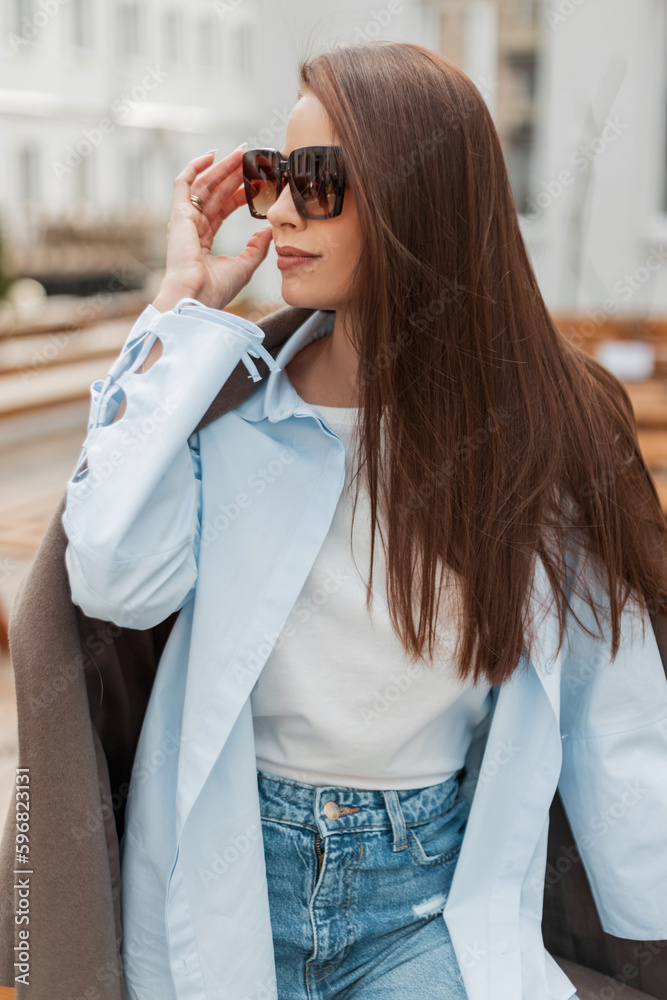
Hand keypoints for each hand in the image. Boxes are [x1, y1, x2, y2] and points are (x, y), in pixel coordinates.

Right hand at [152, 145, 272, 311]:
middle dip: (232, 174)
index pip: (223, 209)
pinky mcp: (178, 214)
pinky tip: (213, 154)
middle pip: (215, 193)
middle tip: (250, 158)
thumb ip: (256, 247)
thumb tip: (269, 231)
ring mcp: (184, 220)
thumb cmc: (215, 289)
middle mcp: (192, 227)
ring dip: (222, 167)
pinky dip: (195, 166)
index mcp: (203, 240)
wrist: (196, 296)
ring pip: (204, 184)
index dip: (239, 194)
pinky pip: (184, 182)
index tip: (256, 182)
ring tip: (240, 153)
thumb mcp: (244, 266)